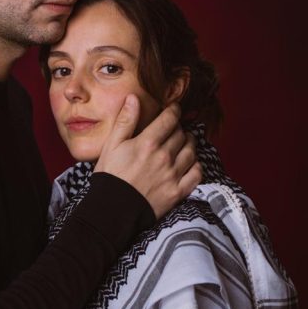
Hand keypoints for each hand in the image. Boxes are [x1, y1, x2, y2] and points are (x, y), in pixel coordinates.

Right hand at [94, 97, 201, 218]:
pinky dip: (196, 165)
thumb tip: (134, 98)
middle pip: (181, 134)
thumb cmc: (110, 176)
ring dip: (189, 144)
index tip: (174, 109)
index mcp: (148, 143)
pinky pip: (197, 173)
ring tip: (182, 144)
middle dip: (178, 128)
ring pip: (192, 151)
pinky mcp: (178, 191)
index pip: (170, 119)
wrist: (112, 210)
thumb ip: (125, 120)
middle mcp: (164, 157)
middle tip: (173, 130)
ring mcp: (173, 175)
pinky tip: (188, 163)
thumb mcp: (112, 145)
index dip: (174, 110)